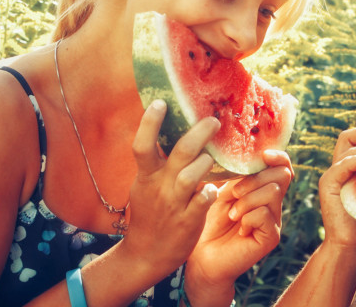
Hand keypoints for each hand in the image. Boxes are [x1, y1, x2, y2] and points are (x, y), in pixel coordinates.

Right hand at [122, 100, 219, 278]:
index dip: (149, 123)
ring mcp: (174, 204)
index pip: (142, 145)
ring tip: (213, 156)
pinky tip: (214, 189)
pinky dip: (209, 192)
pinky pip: (202, 201)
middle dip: (198, 133)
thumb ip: (156, 161)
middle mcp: (160, 187)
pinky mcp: (188, 221)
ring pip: (191, 176)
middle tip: (214, 120)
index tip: (161, 102)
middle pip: (178, 153)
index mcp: (146, 176)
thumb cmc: (150, 212)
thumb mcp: (145, 184)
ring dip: (206, 163)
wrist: (146, 254)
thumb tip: (168, 129)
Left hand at [184, 150, 293, 303]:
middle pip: (281, 175)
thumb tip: (242, 153)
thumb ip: (235, 174)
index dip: (278, 156)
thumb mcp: (220, 190)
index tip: (263, 154)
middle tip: (234, 193)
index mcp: (263, 187)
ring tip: (232, 214)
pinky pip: (265, 215)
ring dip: (247, 200)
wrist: (202, 256)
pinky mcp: (271, 237)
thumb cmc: (208, 221)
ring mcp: (274, 220)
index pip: (283, 166)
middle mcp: (273, 203)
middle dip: (254, 179)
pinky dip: (248, 217)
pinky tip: (238, 228)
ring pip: (272, 192)